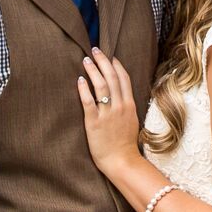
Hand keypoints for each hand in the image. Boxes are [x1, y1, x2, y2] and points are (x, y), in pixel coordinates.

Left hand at [76, 48, 142, 174]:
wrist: (122, 161)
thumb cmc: (125, 144)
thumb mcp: (131, 121)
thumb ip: (126, 107)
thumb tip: (120, 96)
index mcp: (129, 105)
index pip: (123, 78)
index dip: (116, 65)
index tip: (110, 55)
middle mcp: (120, 106)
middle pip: (112, 77)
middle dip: (103, 61)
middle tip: (94, 49)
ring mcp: (107, 114)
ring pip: (101, 86)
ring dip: (93, 70)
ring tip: (85, 60)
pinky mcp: (95, 122)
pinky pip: (88, 102)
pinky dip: (84, 89)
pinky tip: (79, 80)